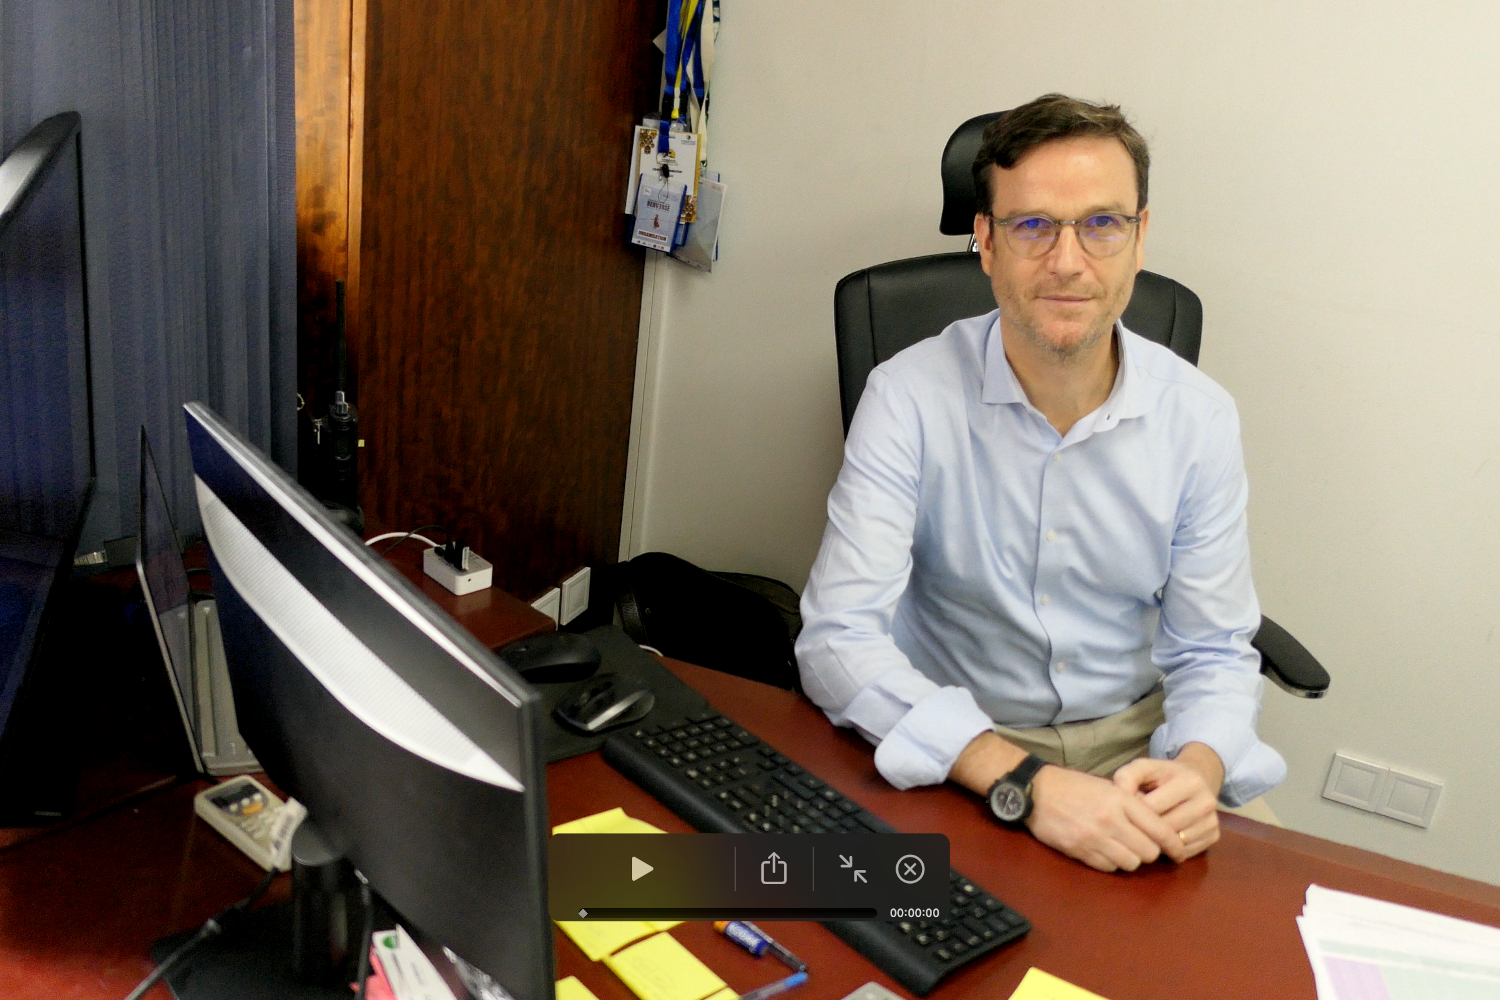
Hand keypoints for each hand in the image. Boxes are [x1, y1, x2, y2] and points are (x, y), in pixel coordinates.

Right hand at [1024, 765, 1187, 871]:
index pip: (1161, 830)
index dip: (1175, 845)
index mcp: (1121, 800)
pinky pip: (1109, 867)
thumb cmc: (1073, 785)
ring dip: (1131, 858)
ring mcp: (1095, 838)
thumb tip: (1157, 827)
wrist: (1036, 791)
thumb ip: (1132, 805)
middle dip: (1150, 852)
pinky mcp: (1080, 851)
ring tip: (1124, 848)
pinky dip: (1112, 862)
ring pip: (1131, 863)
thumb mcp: (1107, 786)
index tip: (1180, 852)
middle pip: (1149, 852)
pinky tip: (1106, 851)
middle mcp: (1111, 821)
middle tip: (1145, 846)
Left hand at [1113, 743, 1223, 859]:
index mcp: (1190, 782)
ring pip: (1177, 843)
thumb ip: (1127, 776)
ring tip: (1146, 832)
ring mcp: (1213, 821)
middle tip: (1133, 827)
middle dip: (1145, 829)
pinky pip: (1187, 852)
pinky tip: (1161, 839)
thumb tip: (1119, 793)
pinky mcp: (1215, 836)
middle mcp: (1207, 802)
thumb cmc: (1162, 775)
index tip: (1125, 811)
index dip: (1134, 812)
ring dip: (1157, 842)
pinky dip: (1171, 850)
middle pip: (1166, 828)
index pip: (1154, 808)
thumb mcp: (1144, 767)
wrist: (1196, 778)